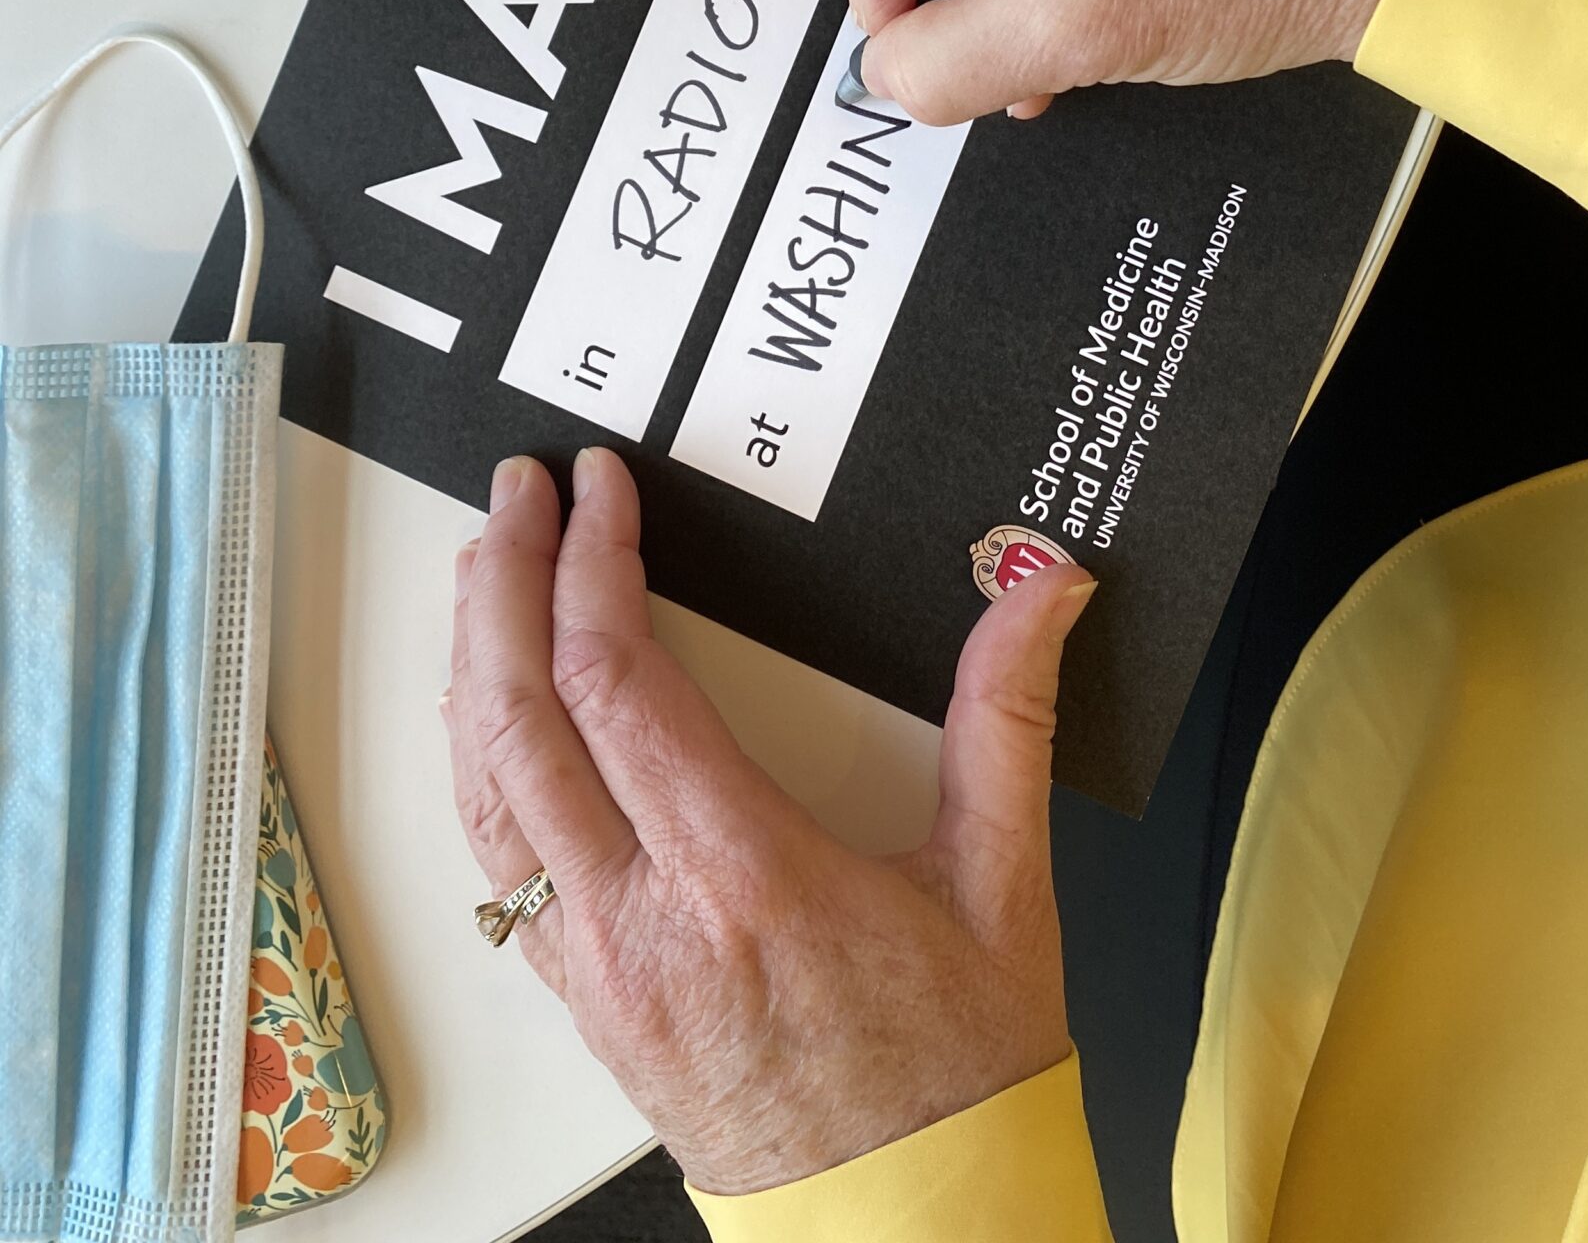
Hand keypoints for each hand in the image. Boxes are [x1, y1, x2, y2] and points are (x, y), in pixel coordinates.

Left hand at [445, 448, 1094, 1195]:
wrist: (912, 1225)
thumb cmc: (953, 1075)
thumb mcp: (1003, 888)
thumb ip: (1009, 721)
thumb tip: (1042, 596)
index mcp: (744, 878)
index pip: (620, 682)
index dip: (592, 564)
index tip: (601, 489)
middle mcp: (645, 921)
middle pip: (521, 719)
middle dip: (506, 582)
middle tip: (517, 491)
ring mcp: (597, 967)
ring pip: (486, 789)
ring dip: (473, 661)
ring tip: (487, 566)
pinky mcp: (585, 998)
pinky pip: (495, 859)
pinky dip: (476, 760)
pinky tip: (485, 709)